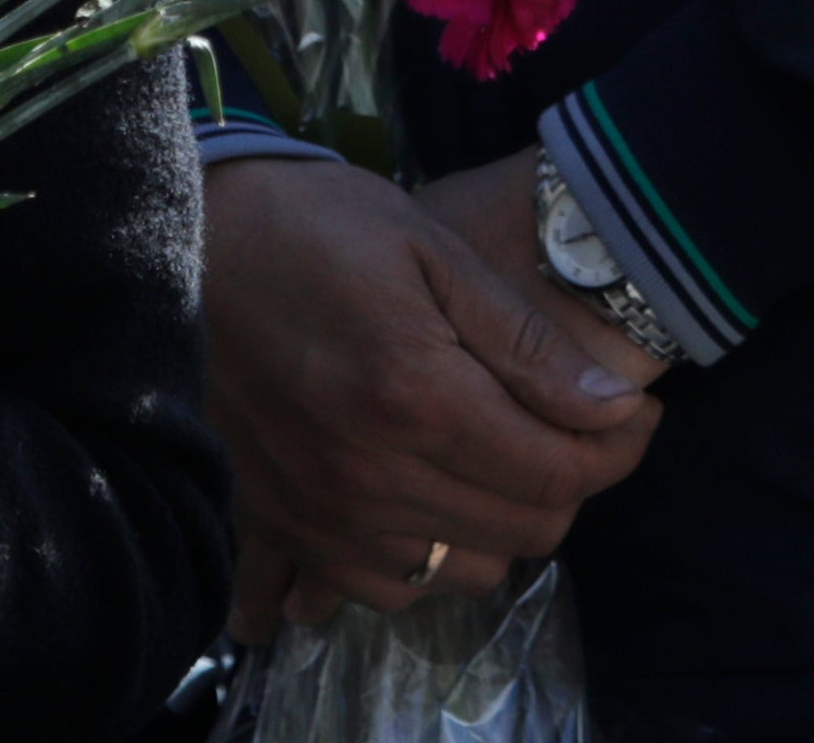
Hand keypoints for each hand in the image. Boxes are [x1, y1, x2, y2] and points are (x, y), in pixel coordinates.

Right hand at [203, 149, 660, 635]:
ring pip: (461, 571)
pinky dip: (418, 562)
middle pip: (522, 531)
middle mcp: (372, 477)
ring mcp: (322, 513)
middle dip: (566, 481)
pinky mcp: (280, 524)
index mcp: (418, 399)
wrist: (181, 238)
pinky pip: (377, 588)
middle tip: (562, 423)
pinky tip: (418, 508)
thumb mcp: (431, 251)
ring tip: (488, 457)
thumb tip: (614, 412)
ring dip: (495, 524)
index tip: (633, 414)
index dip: (619, 449)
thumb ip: (525, 343)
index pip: (560, 475)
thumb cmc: (313, 224)